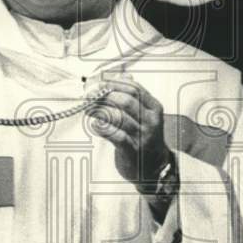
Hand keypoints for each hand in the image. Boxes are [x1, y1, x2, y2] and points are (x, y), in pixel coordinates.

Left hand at [88, 77, 171, 195]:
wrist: (155, 167)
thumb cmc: (145, 137)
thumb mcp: (145, 115)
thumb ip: (134, 96)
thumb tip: (123, 75)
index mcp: (154, 107)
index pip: (134, 88)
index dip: (113, 83)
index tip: (97, 83)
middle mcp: (151, 120)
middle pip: (126, 100)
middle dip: (104, 95)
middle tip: (88, 95)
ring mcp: (143, 136)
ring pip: (119, 117)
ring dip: (100, 110)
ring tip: (88, 108)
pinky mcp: (133, 151)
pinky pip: (116, 136)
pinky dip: (102, 128)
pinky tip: (93, 124)